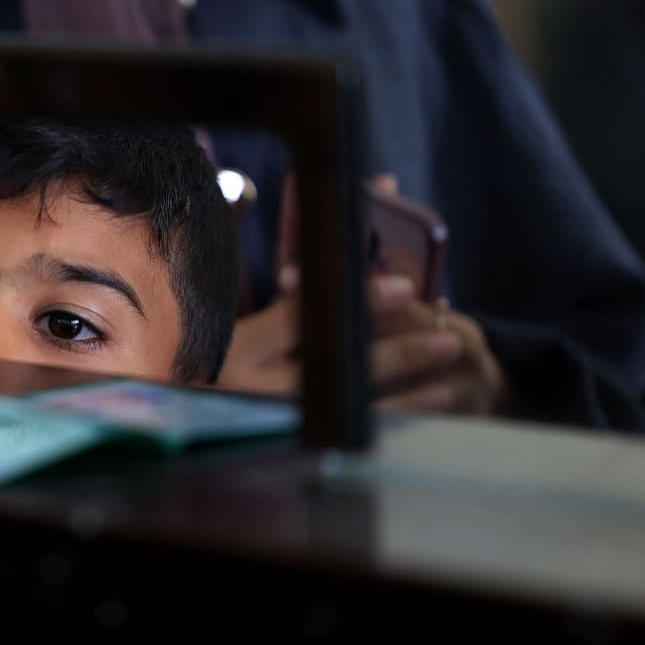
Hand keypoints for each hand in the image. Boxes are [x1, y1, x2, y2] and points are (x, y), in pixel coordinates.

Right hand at [217, 267, 509, 415]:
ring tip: (449, 352)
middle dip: (394, 346)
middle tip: (443, 328)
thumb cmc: (222, 348)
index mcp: (233, 345)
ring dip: (410, 380)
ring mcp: (270, 422)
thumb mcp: (240, 309)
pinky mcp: (292, 444)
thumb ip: (292, 271)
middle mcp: (248, 387)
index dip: (355, 300)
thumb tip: (359, 201)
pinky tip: (439, 397)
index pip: (299, 317)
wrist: (195, 419)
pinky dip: (405, 411)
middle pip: (332, 362)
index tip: (403, 287)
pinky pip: (358, 429)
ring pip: (350, 400)